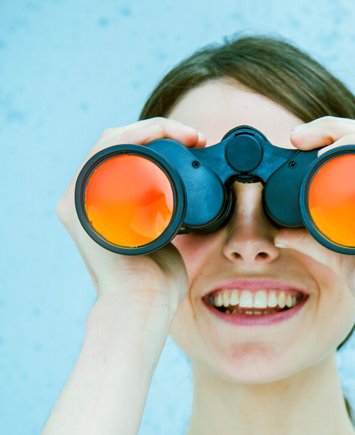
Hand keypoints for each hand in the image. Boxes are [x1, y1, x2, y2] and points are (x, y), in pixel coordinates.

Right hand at [56, 117, 205, 321]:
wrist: (144, 305)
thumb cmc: (157, 281)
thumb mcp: (167, 238)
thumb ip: (172, 219)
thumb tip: (199, 204)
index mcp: (105, 198)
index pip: (129, 149)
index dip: (163, 135)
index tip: (198, 141)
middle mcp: (86, 194)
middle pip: (119, 141)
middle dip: (161, 130)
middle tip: (197, 137)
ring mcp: (78, 199)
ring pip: (110, 143)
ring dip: (149, 130)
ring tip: (186, 136)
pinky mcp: (76, 206)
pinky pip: (100, 157)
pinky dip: (127, 139)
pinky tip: (153, 134)